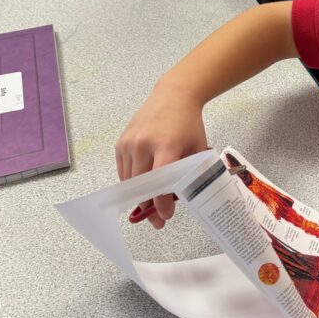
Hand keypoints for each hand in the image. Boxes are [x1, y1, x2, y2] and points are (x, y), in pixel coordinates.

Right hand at [115, 84, 207, 227]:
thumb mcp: (198, 147)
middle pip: (141, 185)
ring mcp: (129, 143)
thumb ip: (191, 172)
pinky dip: (131, 182)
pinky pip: (123, 171)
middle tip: (157, 222)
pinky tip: (142, 188)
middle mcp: (143, 144)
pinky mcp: (120, 143)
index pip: (160, 181)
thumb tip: (182, 199)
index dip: (161, 203)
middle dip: (148, 206)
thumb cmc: (188, 123)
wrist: (173, 96)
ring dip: (138, 196)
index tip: (166, 216)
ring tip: (150, 207)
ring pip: (129, 181)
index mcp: (166, 145)